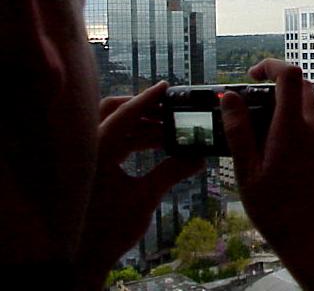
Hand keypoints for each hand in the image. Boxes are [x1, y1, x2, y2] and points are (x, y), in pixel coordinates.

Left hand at [75, 82, 203, 287]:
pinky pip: (112, 142)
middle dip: (141, 108)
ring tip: (168, 129)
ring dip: (140, 126)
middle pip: (112, 112)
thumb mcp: (144, 198)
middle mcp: (87, 148)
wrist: (83, 258)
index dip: (146, 99)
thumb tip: (197, 158)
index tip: (165, 87)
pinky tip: (154, 145)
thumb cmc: (108, 229)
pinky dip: (132, 139)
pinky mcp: (90, 167)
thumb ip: (171, 172)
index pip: (123, 114)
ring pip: (113, 127)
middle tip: (168, 108)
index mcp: (97, 151)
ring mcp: (87, 157)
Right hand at [221, 59, 313, 289]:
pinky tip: (280, 154)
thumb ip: (238, 130)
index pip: (290, 74)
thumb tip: (229, 97)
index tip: (252, 76)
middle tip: (255, 102)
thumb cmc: (277, 211)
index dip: (271, 65)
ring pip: (310, 107)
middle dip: (279, 84)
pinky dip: (298, 125)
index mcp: (292, 128)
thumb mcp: (247, 172)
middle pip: (303, 86)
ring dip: (288, 106)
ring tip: (263, 133)